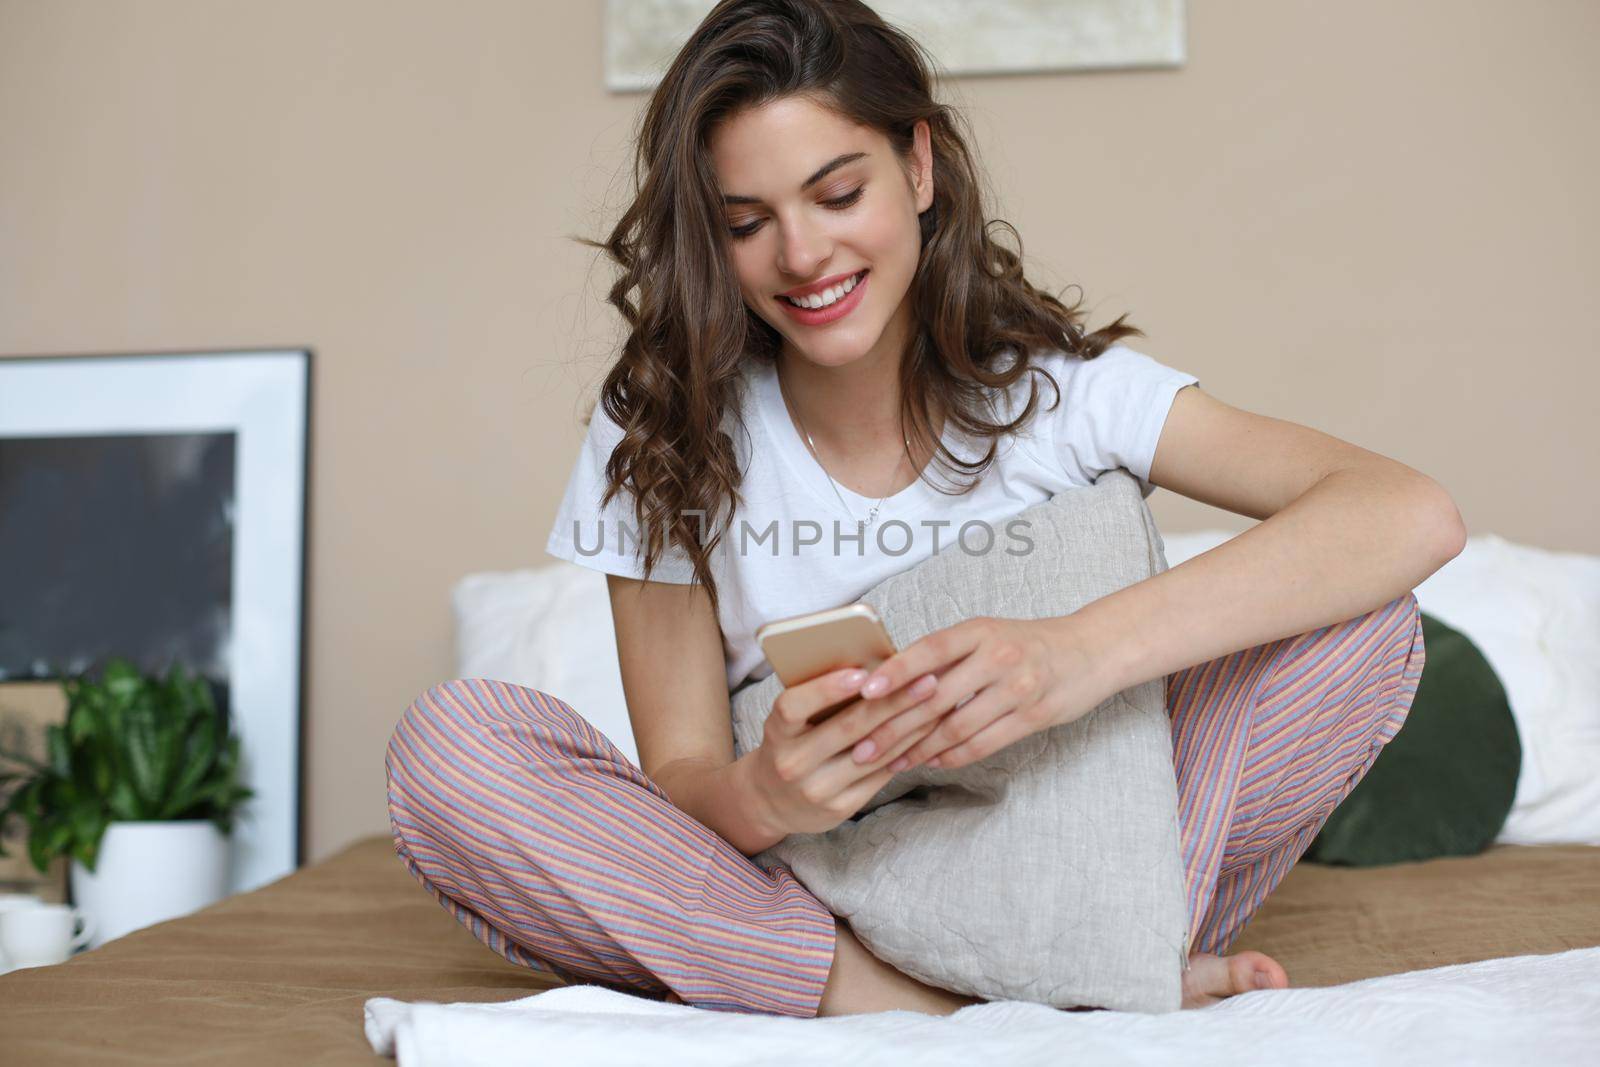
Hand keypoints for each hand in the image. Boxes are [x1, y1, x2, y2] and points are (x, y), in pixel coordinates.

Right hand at [745, 664, 944, 837]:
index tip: (862, 674)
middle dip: (893, 701)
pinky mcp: (839, 808)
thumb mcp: (790, 723)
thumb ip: (818, 700)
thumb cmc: (790, 745)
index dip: (826, 689)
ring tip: (937, 703)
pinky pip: (879, 775)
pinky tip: (925, 734)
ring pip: (873, 753)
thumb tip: (875, 667)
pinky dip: (905, 751)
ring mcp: (816, 789)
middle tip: (927, 679)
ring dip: (910, 726)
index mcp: (776, 733)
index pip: (794, 707)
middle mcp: (792, 763)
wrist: (771, 802)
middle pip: (848, 728)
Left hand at [848, 614, 1113, 771]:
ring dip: (920, 749)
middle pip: (936, 697)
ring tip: (893, 762)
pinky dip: (953, 756)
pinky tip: (931, 762)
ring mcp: (1018, 689)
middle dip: (894, 727)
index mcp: (980, 631)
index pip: (930, 649)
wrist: (1090, 651)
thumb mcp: (988, 635)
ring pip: (957, 727)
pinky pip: (983, 743)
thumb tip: (892, 677)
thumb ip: (947, 655)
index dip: (896, 671)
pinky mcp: (1033, 717)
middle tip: (863, 748)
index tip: (865, 691)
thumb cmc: (1027, 643)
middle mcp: (998, 657)